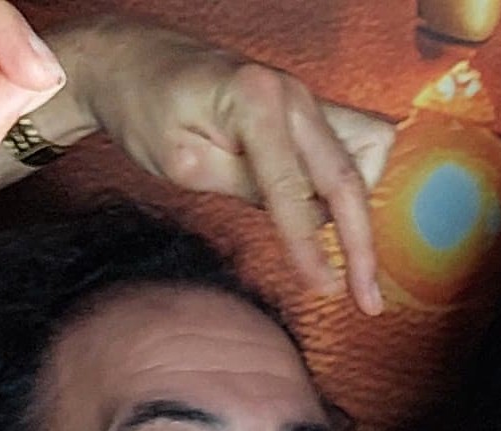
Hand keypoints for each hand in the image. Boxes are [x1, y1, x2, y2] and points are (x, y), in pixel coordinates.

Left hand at [67, 17, 394, 313]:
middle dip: (360, 244)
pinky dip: (348, 184)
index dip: (309, 247)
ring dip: (355, 210)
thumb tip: (301, 220)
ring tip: (334, 250)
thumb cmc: (146, 107)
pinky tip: (319, 211)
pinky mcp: (306, 109)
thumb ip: (245, 188)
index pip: (292, 189)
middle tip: (368, 301)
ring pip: (363, 160)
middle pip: (347, 177)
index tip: (326, 291)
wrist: (133, 61)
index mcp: (255, 98)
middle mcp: (291, 92)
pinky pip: (354, 146)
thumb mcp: (183, 161)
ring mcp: (304, 97)